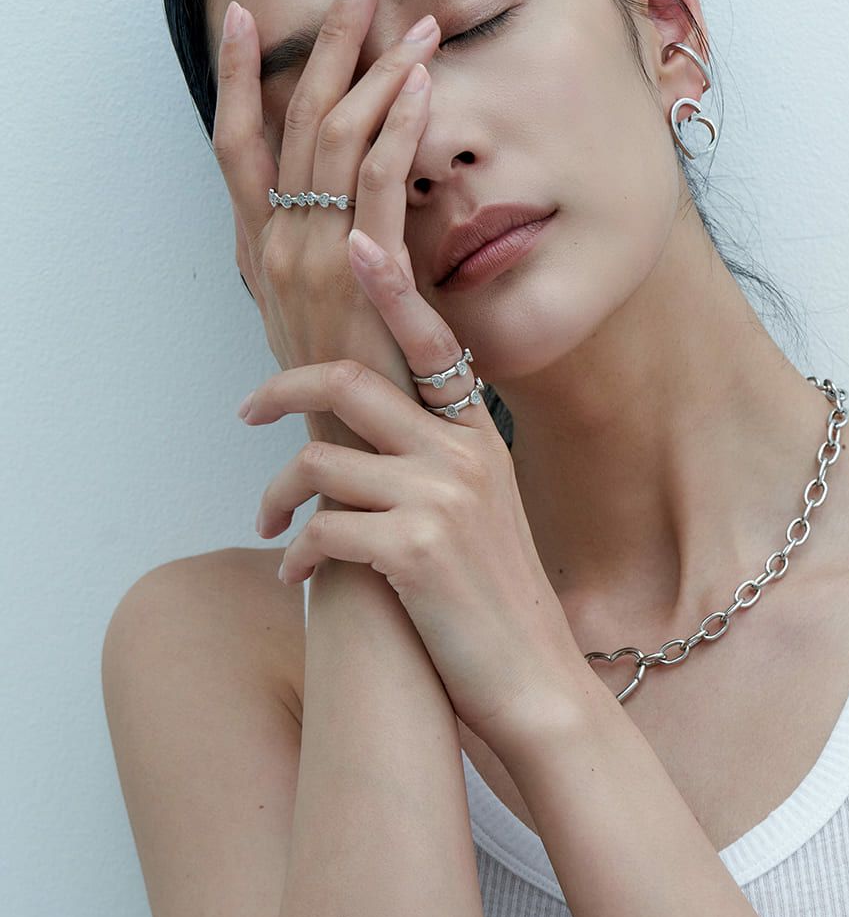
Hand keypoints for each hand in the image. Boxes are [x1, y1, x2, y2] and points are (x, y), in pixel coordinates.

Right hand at [212, 0, 439, 448]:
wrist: (352, 437)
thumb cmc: (336, 374)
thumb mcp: (297, 308)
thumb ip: (296, 252)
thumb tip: (306, 209)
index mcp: (255, 244)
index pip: (233, 141)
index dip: (229, 74)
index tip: (240, 13)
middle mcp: (275, 238)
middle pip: (294, 116)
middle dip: (327, 43)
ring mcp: (315, 251)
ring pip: (341, 136)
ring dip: (380, 72)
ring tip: (417, 25)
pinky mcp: (364, 266)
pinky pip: (382, 179)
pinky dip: (401, 127)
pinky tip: (422, 88)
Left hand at [238, 275, 585, 756]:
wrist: (533, 676)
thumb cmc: (492, 594)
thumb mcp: (478, 508)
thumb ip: (434, 457)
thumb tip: (362, 431)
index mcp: (477, 435)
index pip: (432, 340)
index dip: (393, 285)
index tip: (356, 240)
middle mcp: (464, 452)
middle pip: (350, 382)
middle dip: (281, 391)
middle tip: (247, 413)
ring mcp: (442, 497)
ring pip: (322, 460)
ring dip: (279, 497)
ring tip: (270, 528)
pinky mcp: (416, 549)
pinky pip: (323, 529)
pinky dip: (297, 555)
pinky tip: (298, 578)